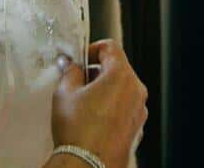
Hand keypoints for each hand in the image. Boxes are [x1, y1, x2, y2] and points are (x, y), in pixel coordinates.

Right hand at [51, 39, 147, 167]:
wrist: (88, 166)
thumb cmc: (78, 132)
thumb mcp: (65, 93)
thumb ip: (70, 72)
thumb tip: (71, 66)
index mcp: (121, 75)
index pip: (111, 47)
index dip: (92, 49)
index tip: (80, 60)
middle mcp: (136, 90)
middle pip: (119, 67)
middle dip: (98, 70)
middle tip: (78, 81)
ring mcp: (139, 110)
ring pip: (123, 88)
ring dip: (106, 89)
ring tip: (84, 103)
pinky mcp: (137, 127)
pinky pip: (125, 107)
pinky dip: (112, 106)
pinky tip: (94, 119)